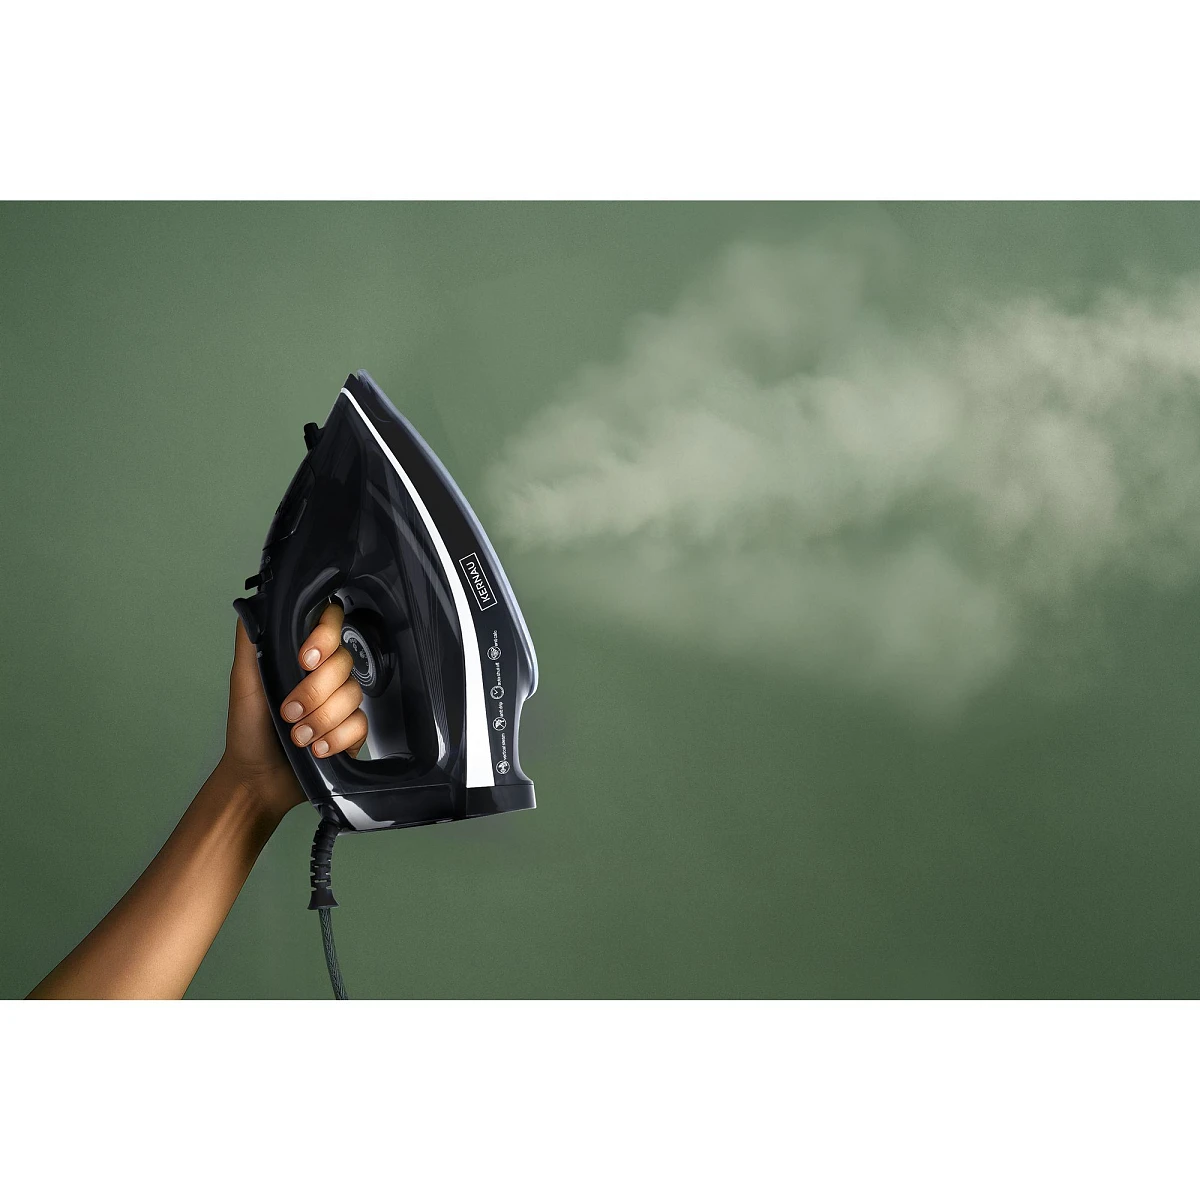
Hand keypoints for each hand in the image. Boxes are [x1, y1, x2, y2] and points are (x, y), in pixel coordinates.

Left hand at [221, 602, 367, 819]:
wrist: (257, 777)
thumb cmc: (248, 729)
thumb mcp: (243, 681)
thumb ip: (251, 642)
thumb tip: (256, 607)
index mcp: (303, 658)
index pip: (330, 625)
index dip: (325, 637)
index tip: (304, 659)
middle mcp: (326, 676)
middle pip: (343, 663)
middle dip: (314, 692)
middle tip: (288, 711)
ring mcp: (342, 703)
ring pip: (353, 695)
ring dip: (321, 719)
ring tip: (298, 737)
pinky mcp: (353, 731)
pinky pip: (360, 724)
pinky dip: (336, 738)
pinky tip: (317, 749)